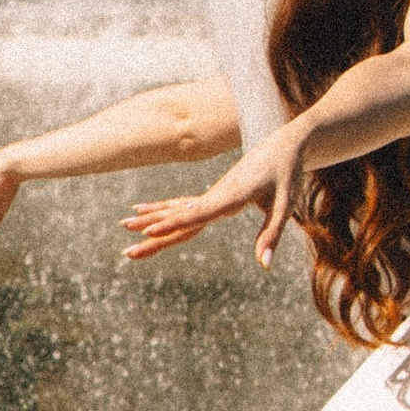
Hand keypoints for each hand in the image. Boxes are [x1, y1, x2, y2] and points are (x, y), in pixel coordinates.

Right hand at [124, 130, 304, 266]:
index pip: (197, 214)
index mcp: (231, 197)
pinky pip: (182, 204)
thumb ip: (271, 235)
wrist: (284, 144)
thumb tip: (265, 266)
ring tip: (122, 227)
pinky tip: (141, 210)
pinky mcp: (213, 194)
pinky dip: (161, 208)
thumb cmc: (287, 174)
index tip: (149, 231)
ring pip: (176, 210)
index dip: (173, 223)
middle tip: (127, 252)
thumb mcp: (284, 205)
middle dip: (153, 235)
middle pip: (180, 217)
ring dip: (150, 219)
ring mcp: (211, 194)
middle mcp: (216, 195)